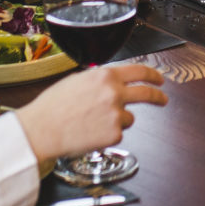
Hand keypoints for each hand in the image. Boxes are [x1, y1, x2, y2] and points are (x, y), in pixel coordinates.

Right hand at [13, 63, 168, 162]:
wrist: (42, 129)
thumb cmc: (53, 106)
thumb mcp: (78, 80)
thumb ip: (99, 80)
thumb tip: (113, 83)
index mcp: (105, 76)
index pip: (140, 71)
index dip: (153, 75)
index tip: (159, 80)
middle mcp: (115, 93)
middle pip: (147, 93)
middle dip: (158, 96)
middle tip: (162, 99)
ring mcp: (117, 114)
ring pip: (129, 117)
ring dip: (117, 120)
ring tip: (92, 122)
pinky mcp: (115, 134)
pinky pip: (118, 133)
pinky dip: (108, 134)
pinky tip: (90, 132)